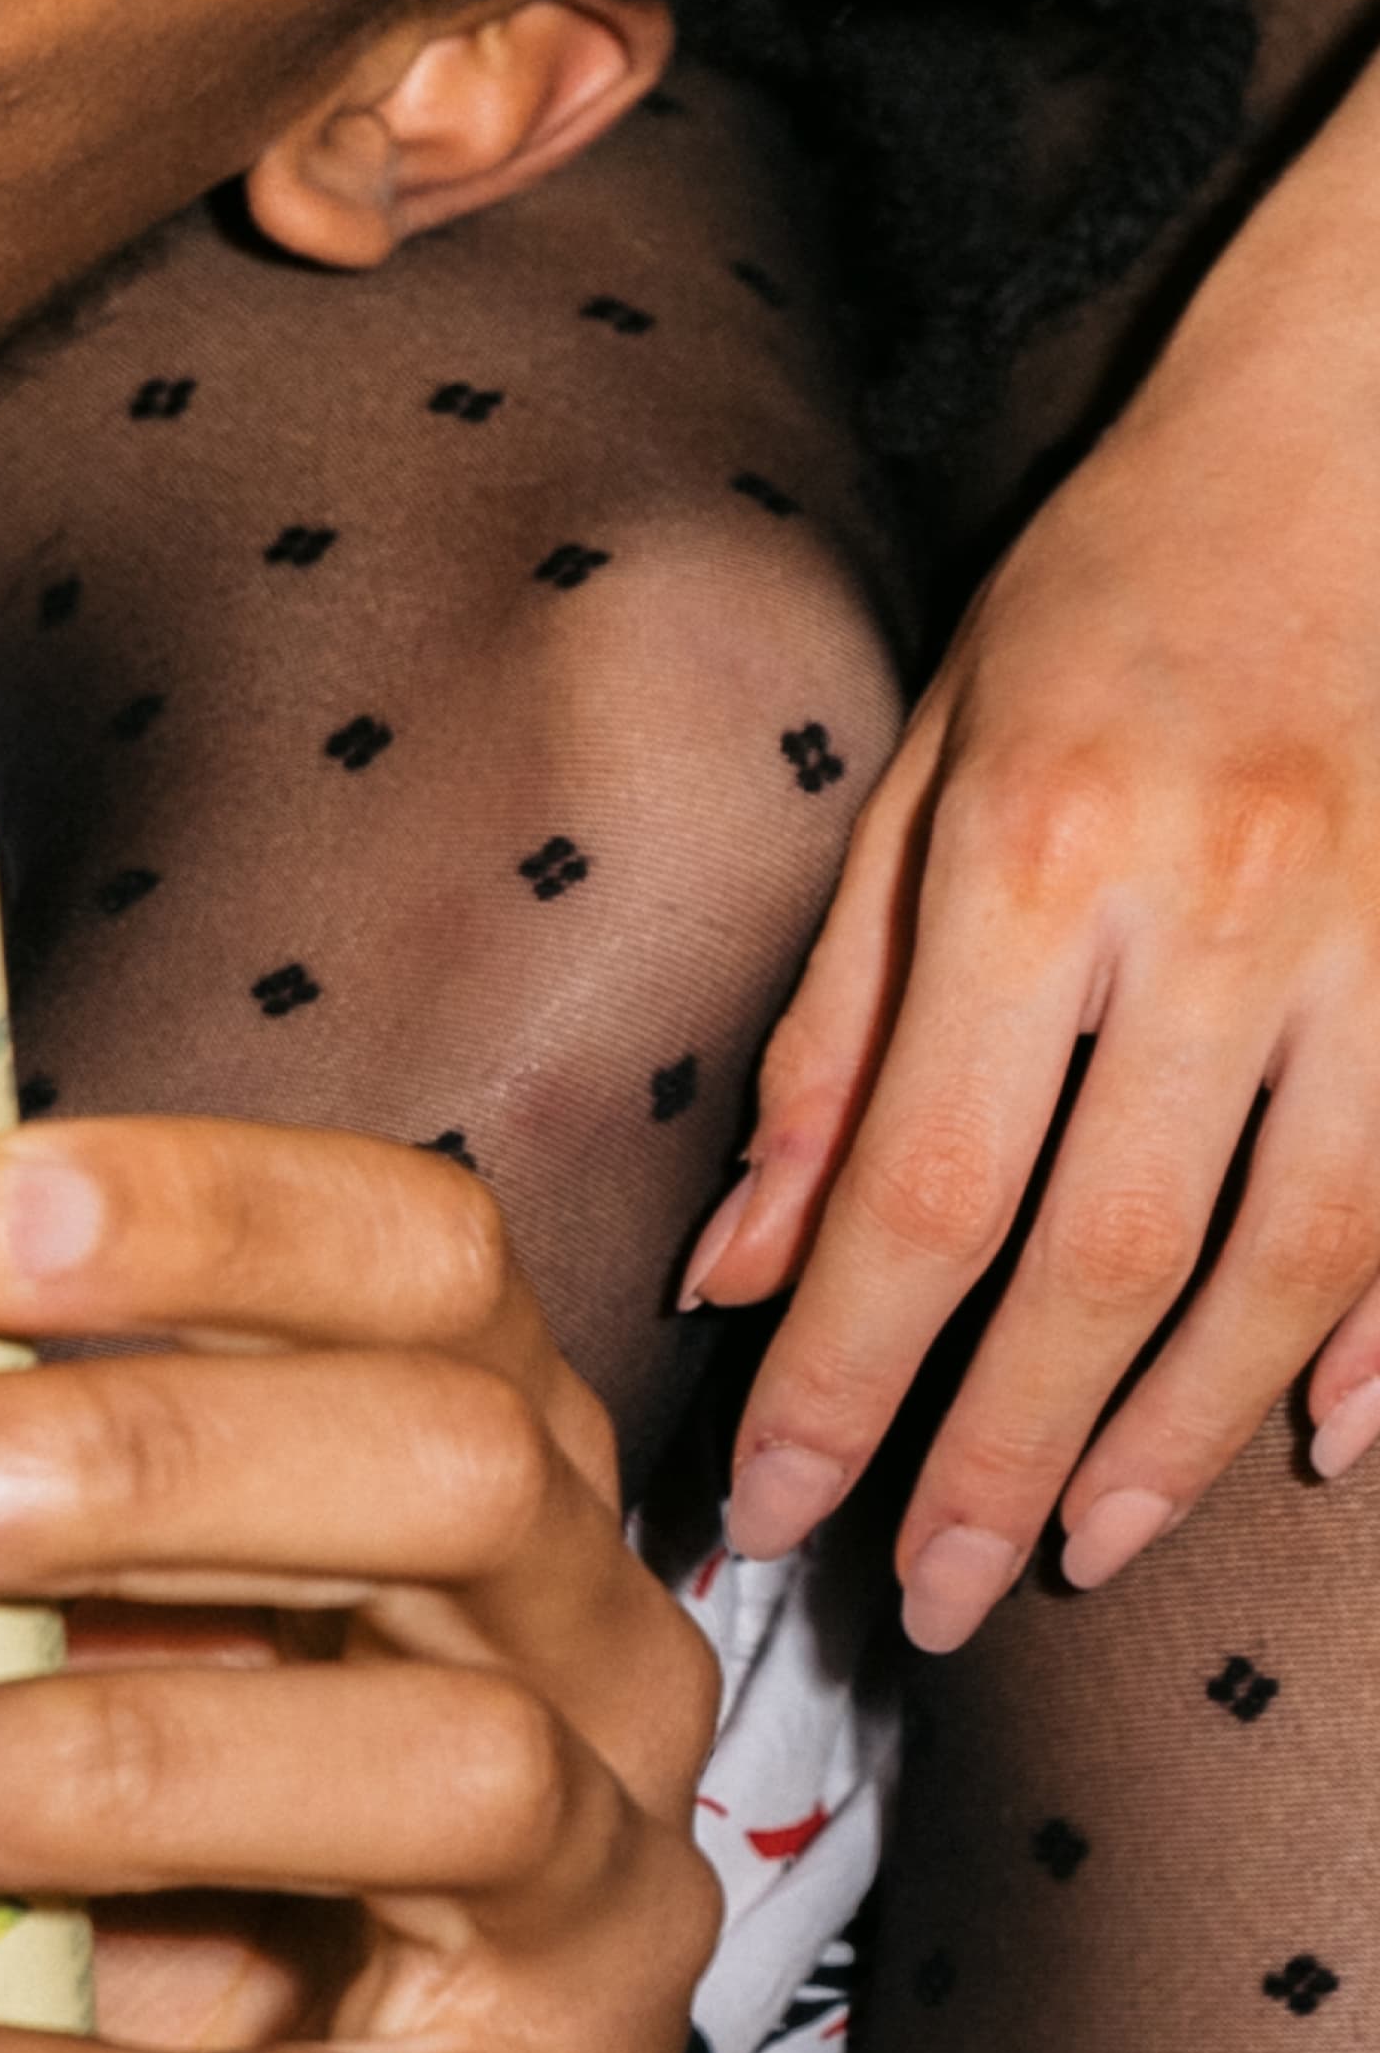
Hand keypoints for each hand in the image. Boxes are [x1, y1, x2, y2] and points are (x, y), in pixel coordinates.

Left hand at [0, 1122, 721, 2052]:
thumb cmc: (192, 1797)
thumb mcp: (147, 1613)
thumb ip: (22, 1498)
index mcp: (514, 1456)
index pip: (431, 1255)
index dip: (216, 1210)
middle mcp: (603, 1649)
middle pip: (448, 1472)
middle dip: (127, 1461)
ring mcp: (603, 1895)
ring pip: (443, 1767)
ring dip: (99, 1766)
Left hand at [689, 170, 1379, 1652]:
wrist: (1335, 451)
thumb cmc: (1096, 601)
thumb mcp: (917, 764)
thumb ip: (834, 1018)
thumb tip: (737, 1257)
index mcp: (1031, 854)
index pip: (920, 1185)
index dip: (844, 1375)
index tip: (767, 1508)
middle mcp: (1213, 920)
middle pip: (1098, 1263)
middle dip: (998, 1459)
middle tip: (921, 1600)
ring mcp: (1377, 954)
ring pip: (1280, 1271)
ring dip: (1170, 1438)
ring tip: (1077, 1555)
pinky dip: (1374, 1342)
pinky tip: (1304, 1438)